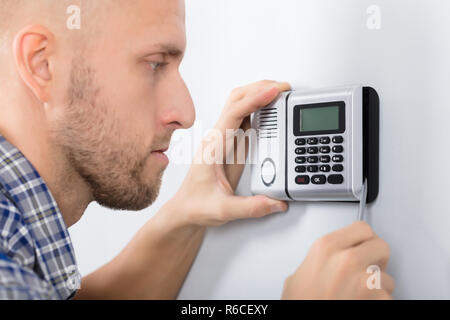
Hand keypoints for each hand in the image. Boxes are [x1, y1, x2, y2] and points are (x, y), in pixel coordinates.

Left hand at [165, 80, 290, 227]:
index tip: (273, 92)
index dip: (254, 99)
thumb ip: (251, 207)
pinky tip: (270, 109)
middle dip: (259, 88)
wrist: (186, 210)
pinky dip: (258, 108)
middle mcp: (218, 138)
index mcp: (213, 147)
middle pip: (236, 100)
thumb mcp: (224, 210)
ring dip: (258, 94)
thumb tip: (276, 201)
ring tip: (279, 92)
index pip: (234, 113)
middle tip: (282, 87)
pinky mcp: (232, 145)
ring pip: (240, 105)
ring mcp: (224, 139)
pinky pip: (244, 118)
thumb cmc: (196, 205)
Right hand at [282, 222, 393, 299]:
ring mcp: (364, 280)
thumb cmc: (301, 302)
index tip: (362, 245)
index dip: (364, 239)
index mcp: (326, 246)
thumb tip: (332, 258)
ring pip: (387, 276)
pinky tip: (362, 301)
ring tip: (360, 292)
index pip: (362, 228)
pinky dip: (378, 300)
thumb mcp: (300, 271)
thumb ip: (320, 259)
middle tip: (368, 266)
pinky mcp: (375, 299)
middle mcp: (347, 259)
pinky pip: (387, 297)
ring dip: (378, 284)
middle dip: (377, 257)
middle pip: (381, 246)